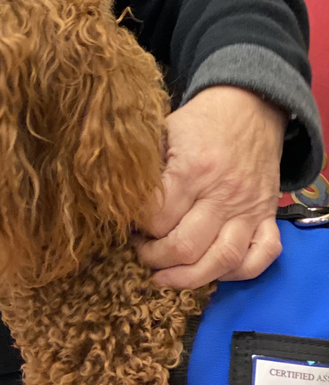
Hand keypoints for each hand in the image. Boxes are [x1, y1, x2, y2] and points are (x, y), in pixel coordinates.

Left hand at [136, 86, 286, 288]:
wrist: (249, 106)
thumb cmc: (200, 121)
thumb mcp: (163, 131)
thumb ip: (144, 166)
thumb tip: (117, 198)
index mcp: (192, 170)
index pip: (158, 219)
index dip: (138, 229)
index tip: (129, 226)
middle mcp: (223, 194)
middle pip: (186, 246)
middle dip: (155, 258)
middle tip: (142, 252)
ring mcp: (249, 208)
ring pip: (223, 260)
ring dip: (189, 278)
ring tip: (164, 277)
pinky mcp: (267, 215)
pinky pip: (262, 256)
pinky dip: (238, 273)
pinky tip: (212, 272)